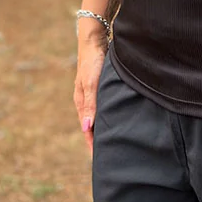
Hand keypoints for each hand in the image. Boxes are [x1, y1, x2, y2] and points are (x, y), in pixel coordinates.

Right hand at [73, 23, 106, 155]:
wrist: (94, 38)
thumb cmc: (92, 61)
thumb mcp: (91, 84)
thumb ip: (90, 105)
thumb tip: (87, 129)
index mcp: (81, 103)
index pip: (88, 131)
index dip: (94, 146)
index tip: (101, 163)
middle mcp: (87, 101)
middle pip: (93, 127)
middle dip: (101, 142)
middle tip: (113, 158)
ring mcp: (94, 94)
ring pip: (100, 117)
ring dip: (107, 129)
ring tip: (118, 143)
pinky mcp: (102, 86)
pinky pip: (106, 107)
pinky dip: (111, 116)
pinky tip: (120, 120)